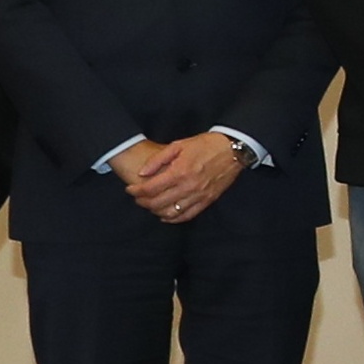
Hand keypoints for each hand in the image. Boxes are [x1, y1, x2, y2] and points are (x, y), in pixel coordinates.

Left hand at [122, 136, 242, 224]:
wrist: (233, 149)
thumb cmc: (205, 144)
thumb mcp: (178, 145)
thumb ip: (158, 160)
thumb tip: (142, 174)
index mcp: (179, 171)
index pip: (150, 188)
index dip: (136, 191)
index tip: (130, 189)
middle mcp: (188, 187)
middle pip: (157, 203)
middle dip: (142, 202)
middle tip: (137, 197)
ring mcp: (199, 196)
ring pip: (171, 212)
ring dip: (156, 211)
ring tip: (150, 205)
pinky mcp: (207, 201)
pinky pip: (187, 216)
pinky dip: (173, 219)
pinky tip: (165, 215)